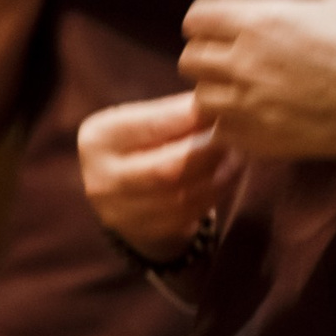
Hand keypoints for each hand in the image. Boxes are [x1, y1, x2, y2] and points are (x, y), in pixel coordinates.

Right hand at [78, 89, 242, 258]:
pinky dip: (213, 195)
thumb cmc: (139, 142)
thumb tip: (218, 103)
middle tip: (235, 137)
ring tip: (236, 156)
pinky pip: (185, 216)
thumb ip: (174, 113)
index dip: (194, 118)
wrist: (118, 188)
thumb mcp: (144, 120)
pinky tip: (225, 178)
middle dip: (210, 152)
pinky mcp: (138, 232)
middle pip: (168, 168)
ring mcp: (116, 211)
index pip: (154, 126)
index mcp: (98, 139)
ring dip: (218, 176)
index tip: (222, 109)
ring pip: (181, 196)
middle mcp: (100, 178)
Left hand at [180, 0, 335, 159]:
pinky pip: (222, 130)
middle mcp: (246, 64)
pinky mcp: (260, 141)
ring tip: (246, 84)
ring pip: (201, 97)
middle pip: (190, 57)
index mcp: (262, 21)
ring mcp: (250, 107)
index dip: (207, 17)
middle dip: (207, 51)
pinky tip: (259, 111)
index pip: (196, 18)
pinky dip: (232, 122)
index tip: (223, 22)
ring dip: (217, 88)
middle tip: (234, 52)